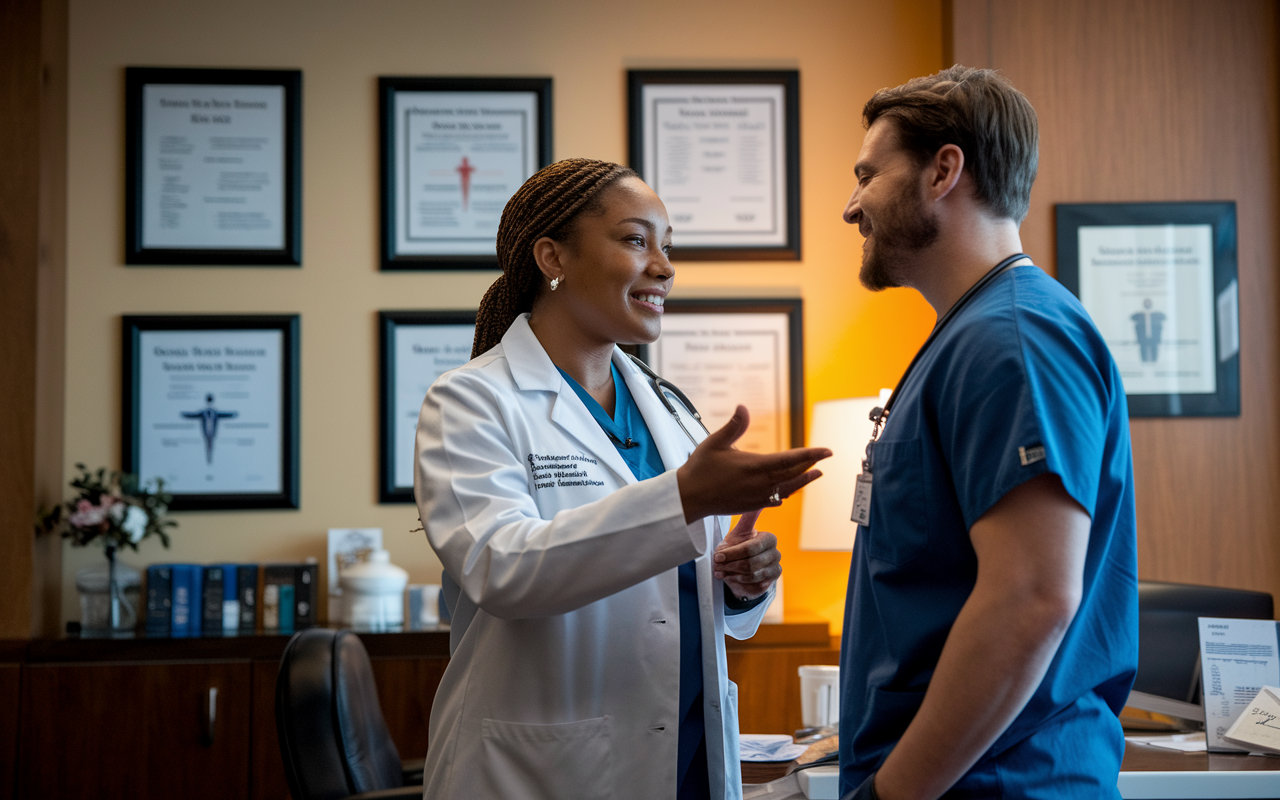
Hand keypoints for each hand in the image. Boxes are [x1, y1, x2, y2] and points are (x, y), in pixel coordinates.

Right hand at [676, 405, 830, 523]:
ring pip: (788, 489)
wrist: (688, 498)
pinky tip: (792, 489)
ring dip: (803, 480)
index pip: (790, 459)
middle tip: (824, 458)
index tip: (827, 451)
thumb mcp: (714, 442)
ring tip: (816, 473)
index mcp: (753, 466)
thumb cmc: (699, 469)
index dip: (810, 454)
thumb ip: (733, 426)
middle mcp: (759, 483)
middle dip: (810, 465)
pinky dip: (788, 492)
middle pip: (793, 474)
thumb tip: (743, 407)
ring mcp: (756, 497)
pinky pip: (776, 500)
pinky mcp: (751, 505)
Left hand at [714, 509, 779, 599]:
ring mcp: (775, 568)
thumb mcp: (739, 532)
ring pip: (751, 574)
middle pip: (750, 562)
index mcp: (768, 539)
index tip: (717, 555)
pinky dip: (739, 581)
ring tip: (721, 571)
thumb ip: (748, 517)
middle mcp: (775, 553)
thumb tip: (756, 501)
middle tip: (717, 564)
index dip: (732, 553)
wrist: (741, 569)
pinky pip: (753, 584)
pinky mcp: (771, 582)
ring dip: (732, 573)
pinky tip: (731, 577)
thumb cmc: (738, 548)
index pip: (750, 547)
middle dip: (730, 564)